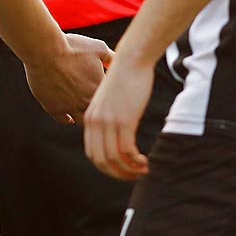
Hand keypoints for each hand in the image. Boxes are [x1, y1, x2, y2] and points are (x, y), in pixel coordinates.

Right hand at [24, 32, 110, 122]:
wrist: (46, 51)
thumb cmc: (73, 47)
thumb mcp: (98, 48)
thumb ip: (111, 58)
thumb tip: (118, 62)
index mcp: (99, 89)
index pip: (111, 102)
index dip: (111, 99)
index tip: (109, 96)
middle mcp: (86, 102)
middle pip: (99, 116)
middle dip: (100, 112)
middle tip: (100, 108)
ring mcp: (69, 107)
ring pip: (82, 121)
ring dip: (84, 117)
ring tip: (86, 114)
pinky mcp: (53, 108)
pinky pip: (63, 120)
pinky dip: (67, 119)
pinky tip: (69, 117)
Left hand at [84, 55, 153, 178]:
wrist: (132, 60)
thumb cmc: (126, 77)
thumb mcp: (111, 100)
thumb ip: (110, 117)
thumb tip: (118, 133)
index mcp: (91, 118)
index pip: (92, 153)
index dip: (106, 167)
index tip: (122, 170)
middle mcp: (96, 122)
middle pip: (100, 161)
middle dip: (117, 174)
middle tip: (133, 176)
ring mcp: (109, 122)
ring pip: (114, 159)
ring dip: (129, 170)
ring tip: (142, 170)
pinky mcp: (124, 120)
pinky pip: (126, 150)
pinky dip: (135, 161)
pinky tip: (144, 162)